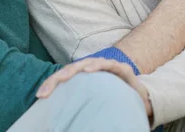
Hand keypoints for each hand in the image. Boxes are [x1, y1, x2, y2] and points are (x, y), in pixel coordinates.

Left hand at [36, 58, 151, 116]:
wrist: (143, 101)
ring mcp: (107, 66)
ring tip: (63, 77)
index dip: (51, 84)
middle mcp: (93, 68)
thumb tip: (61, 120)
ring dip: (74, 70)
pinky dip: (97, 66)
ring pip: (86, 63)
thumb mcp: (95, 104)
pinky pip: (108, 65)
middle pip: (71, 69)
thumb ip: (81, 106)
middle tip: (46, 91)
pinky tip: (88, 70)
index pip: (65, 77)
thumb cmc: (116, 101)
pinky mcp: (121, 68)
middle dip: (57, 78)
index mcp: (85, 77)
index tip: (40, 96)